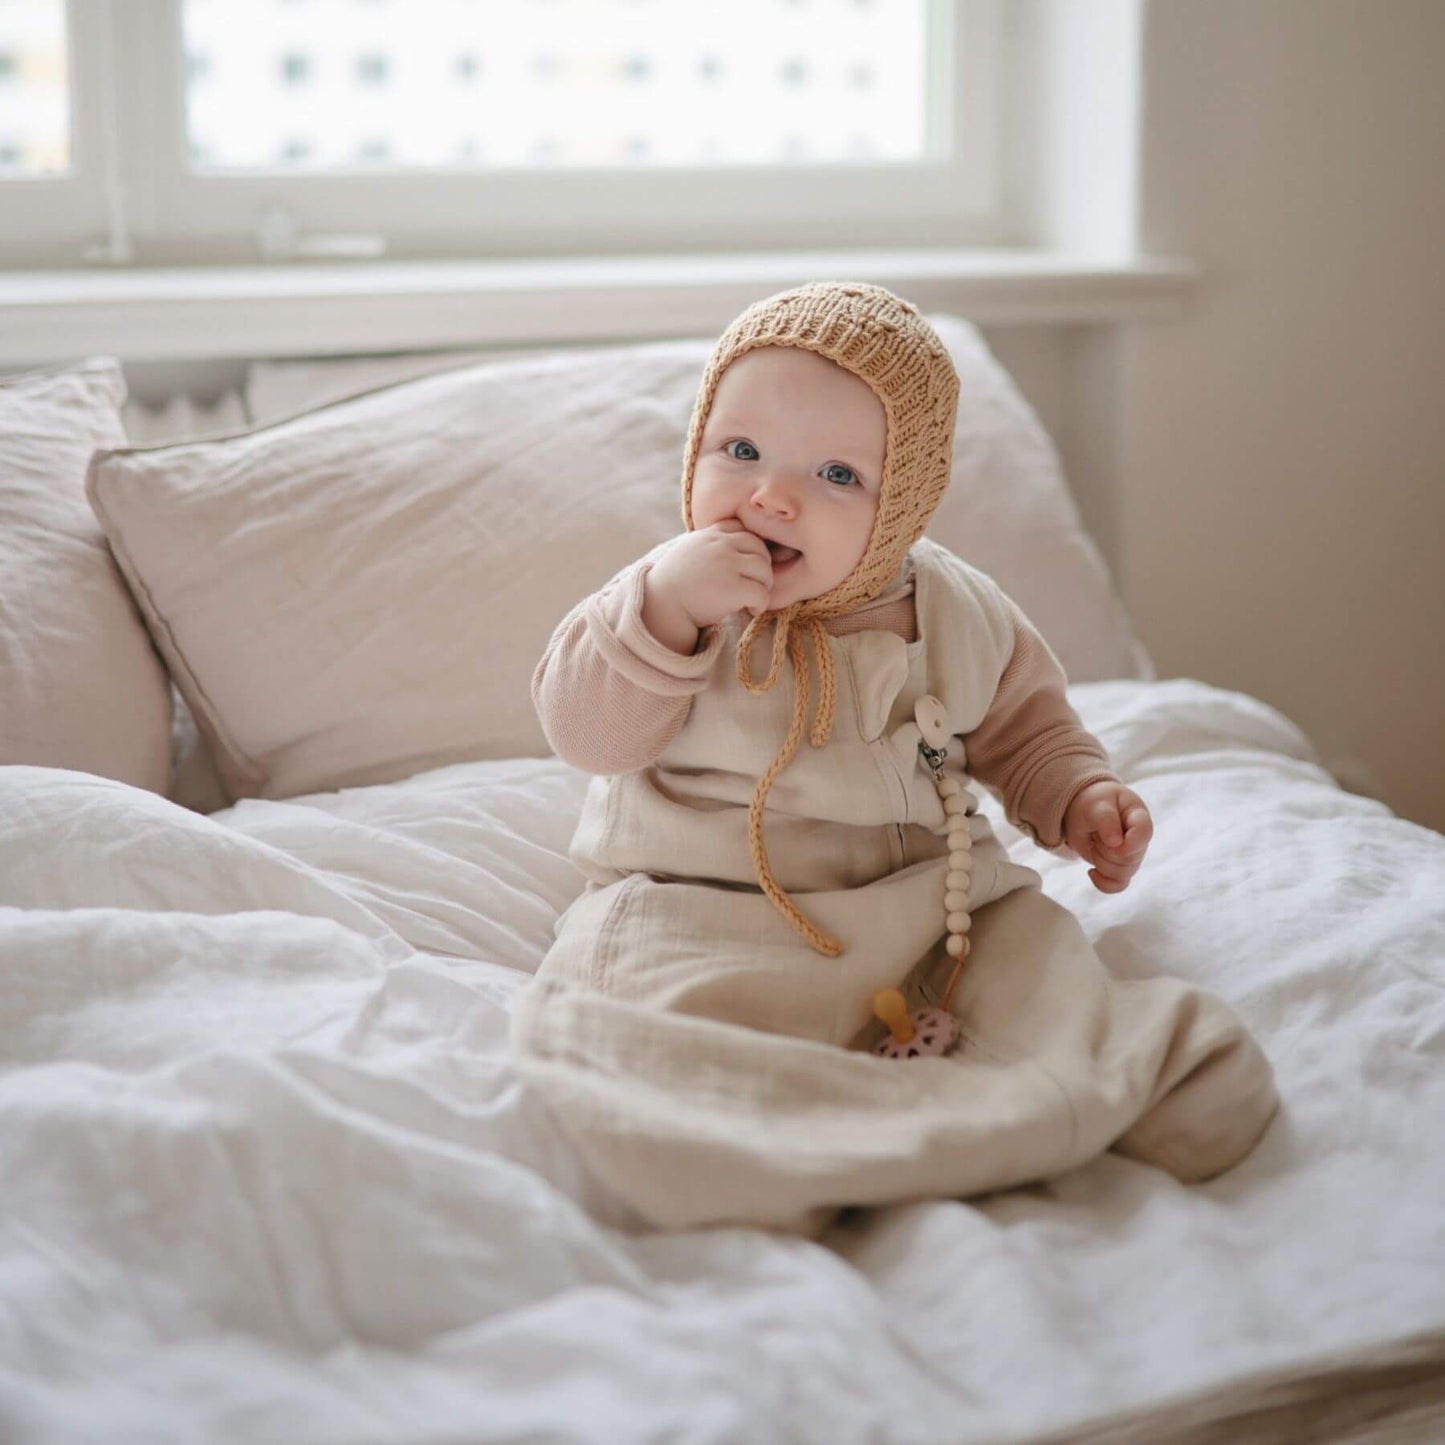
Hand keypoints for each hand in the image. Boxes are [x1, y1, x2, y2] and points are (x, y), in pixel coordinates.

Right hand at [647, 520, 774, 631]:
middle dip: (762, 568)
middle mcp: (720, 545)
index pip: (743, 529)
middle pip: (760, 548)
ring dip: (764, 586)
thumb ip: (710, 544)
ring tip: (752, 598)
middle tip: (754, 586)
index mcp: (710, 534)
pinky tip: (750, 610)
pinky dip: (761, 604)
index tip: (744, 568)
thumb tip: (733, 547)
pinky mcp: (733, 588)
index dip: (751, 549)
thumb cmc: (676, 585)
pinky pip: (762, 593)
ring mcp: (727, 565)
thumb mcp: (690, 551)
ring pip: (765, 569)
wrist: (661, 607)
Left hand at [1062, 781, 1152, 893]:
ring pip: (1123, 873)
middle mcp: (1139, 838)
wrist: (1084, 813)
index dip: (1128, 843)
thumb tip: (1116, 843)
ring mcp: (1132, 855)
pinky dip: (1103, 883)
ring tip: (1094, 844)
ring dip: (1101, 862)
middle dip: (1106, 850)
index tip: (1110, 841)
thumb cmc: (1094, 804)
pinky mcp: (1121, 868)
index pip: (1144, 833)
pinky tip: (1092, 872)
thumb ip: (1106, 819)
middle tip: (1095, 834)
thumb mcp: (1096, 804)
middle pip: (1130, 858)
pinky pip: (1119, 885)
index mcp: (1138, 816)